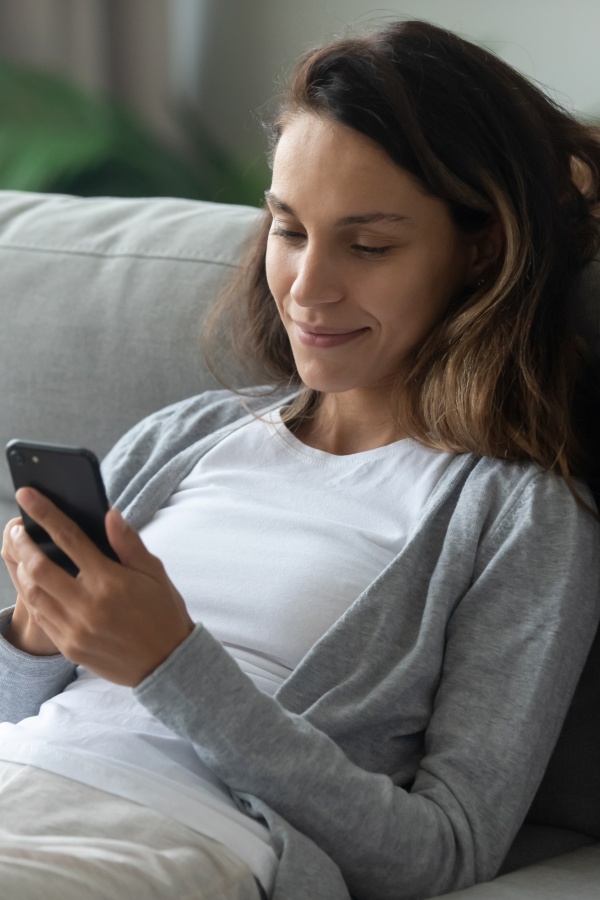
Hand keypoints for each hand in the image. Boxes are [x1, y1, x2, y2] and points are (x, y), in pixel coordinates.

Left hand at [8, 488, 194, 685]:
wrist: (166, 664)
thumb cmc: (163, 612)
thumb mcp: (154, 572)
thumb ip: (129, 543)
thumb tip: (109, 513)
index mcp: (110, 581)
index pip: (69, 538)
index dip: (44, 513)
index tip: (27, 494)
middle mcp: (88, 605)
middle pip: (38, 567)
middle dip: (22, 542)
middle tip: (17, 529)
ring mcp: (75, 629)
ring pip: (32, 593)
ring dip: (20, 569)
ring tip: (20, 553)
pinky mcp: (69, 647)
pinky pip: (39, 617)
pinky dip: (31, 595)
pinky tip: (32, 583)